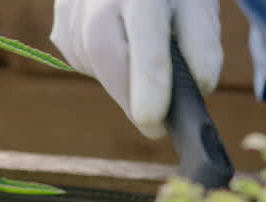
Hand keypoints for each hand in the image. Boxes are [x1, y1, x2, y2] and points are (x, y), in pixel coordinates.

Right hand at [51, 0, 223, 138]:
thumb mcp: (200, 9)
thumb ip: (203, 48)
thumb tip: (198, 90)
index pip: (146, 44)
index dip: (150, 88)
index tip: (154, 123)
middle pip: (103, 52)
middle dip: (127, 95)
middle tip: (153, 125)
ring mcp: (75, 2)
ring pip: (88, 58)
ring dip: (118, 80)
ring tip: (142, 72)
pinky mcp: (62, 12)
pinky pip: (79, 55)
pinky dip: (103, 67)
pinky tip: (122, 51)